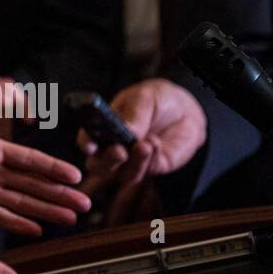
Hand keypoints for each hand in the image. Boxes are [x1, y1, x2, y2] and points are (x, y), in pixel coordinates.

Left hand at [0, 108, 89, 236]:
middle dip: (58, 193)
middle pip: (33, 184)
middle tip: (83, 204)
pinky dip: (17, 224)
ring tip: (69, 219)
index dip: (52, 167)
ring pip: (22, 202)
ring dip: (46, 210)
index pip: (29, 159)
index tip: (74, 175)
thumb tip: (4, 91)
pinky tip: (36, 230)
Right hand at [77, 78, 206, 224]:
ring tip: (146, 145)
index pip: (88, 138)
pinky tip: (156, 143)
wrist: (187, 110)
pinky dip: (150, 160)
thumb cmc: (158, 99)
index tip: (90, 146)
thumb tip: (127, 131)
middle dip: (106, 162)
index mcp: (104, 126)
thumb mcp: (145, 98)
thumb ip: (135, 115)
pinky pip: (145, 172)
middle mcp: (113, 146)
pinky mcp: (151, 168)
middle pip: (99, 165)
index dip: (85, 143)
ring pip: (123, 174)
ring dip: (134, 162)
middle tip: (120, 151)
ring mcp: (132, 160)